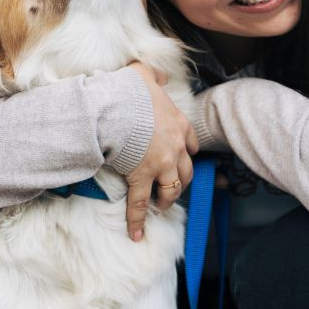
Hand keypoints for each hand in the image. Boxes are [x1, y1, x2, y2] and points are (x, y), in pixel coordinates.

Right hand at [124, 61, 197, 240]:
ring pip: (171, 189)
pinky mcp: (141, 177)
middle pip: (186, 171)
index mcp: (179, 125)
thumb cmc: (129, 90)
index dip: (188, 153)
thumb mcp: (146, 74)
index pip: (192, 144)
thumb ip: (155, 75)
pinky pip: (140, 203)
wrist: (117, 106)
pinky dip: (138, 221)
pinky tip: (137, 234)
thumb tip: (159, 74)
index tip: (185, 157)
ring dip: (167, 200)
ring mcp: (160, 165)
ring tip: (161, 207)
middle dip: (181, 180)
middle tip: (172, 187)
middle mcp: (176, 148)